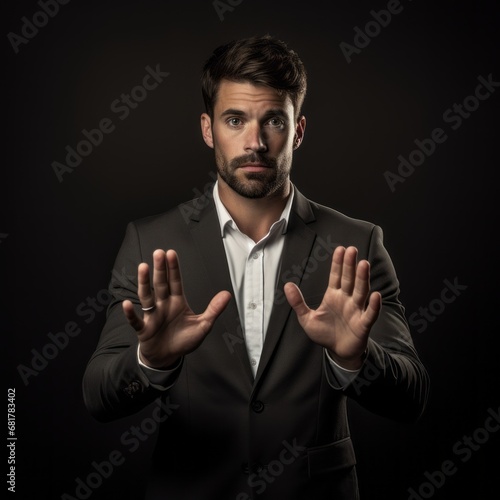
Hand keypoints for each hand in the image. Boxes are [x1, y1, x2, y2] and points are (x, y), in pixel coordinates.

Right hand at [122, 249, 230, 368]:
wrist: (167, 357)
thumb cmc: (183, 340)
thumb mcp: (203, 326)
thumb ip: (213, 310)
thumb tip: (227, 294)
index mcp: (177, 302)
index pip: (175, 282)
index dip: (173, 268)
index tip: (171, 253)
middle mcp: (163, 305)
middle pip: (161, 284)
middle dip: (160, 269)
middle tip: (158, 253)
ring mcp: (152, 315)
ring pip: (147, 296)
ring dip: (144, 283)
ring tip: (143, 267)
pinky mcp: (144, 329)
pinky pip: (136, 320)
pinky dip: (130, 314)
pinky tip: (127, 304)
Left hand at [284, 246, 380, 369]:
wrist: (338, 352)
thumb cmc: (324, 333)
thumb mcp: (306, 318)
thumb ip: (298, 303)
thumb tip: (287, 285)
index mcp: (334, 295)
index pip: (336, 276)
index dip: (338, 263)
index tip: (340, 249)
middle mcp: (347, 299)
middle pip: (349, 280)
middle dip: (350, 265)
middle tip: (352, 250)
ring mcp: (356, 310)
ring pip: (361, 292)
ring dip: (362, 279)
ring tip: (364, 264)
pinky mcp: (363, 324)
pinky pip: (370, 314)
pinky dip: (373, 305)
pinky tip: (375, 295)